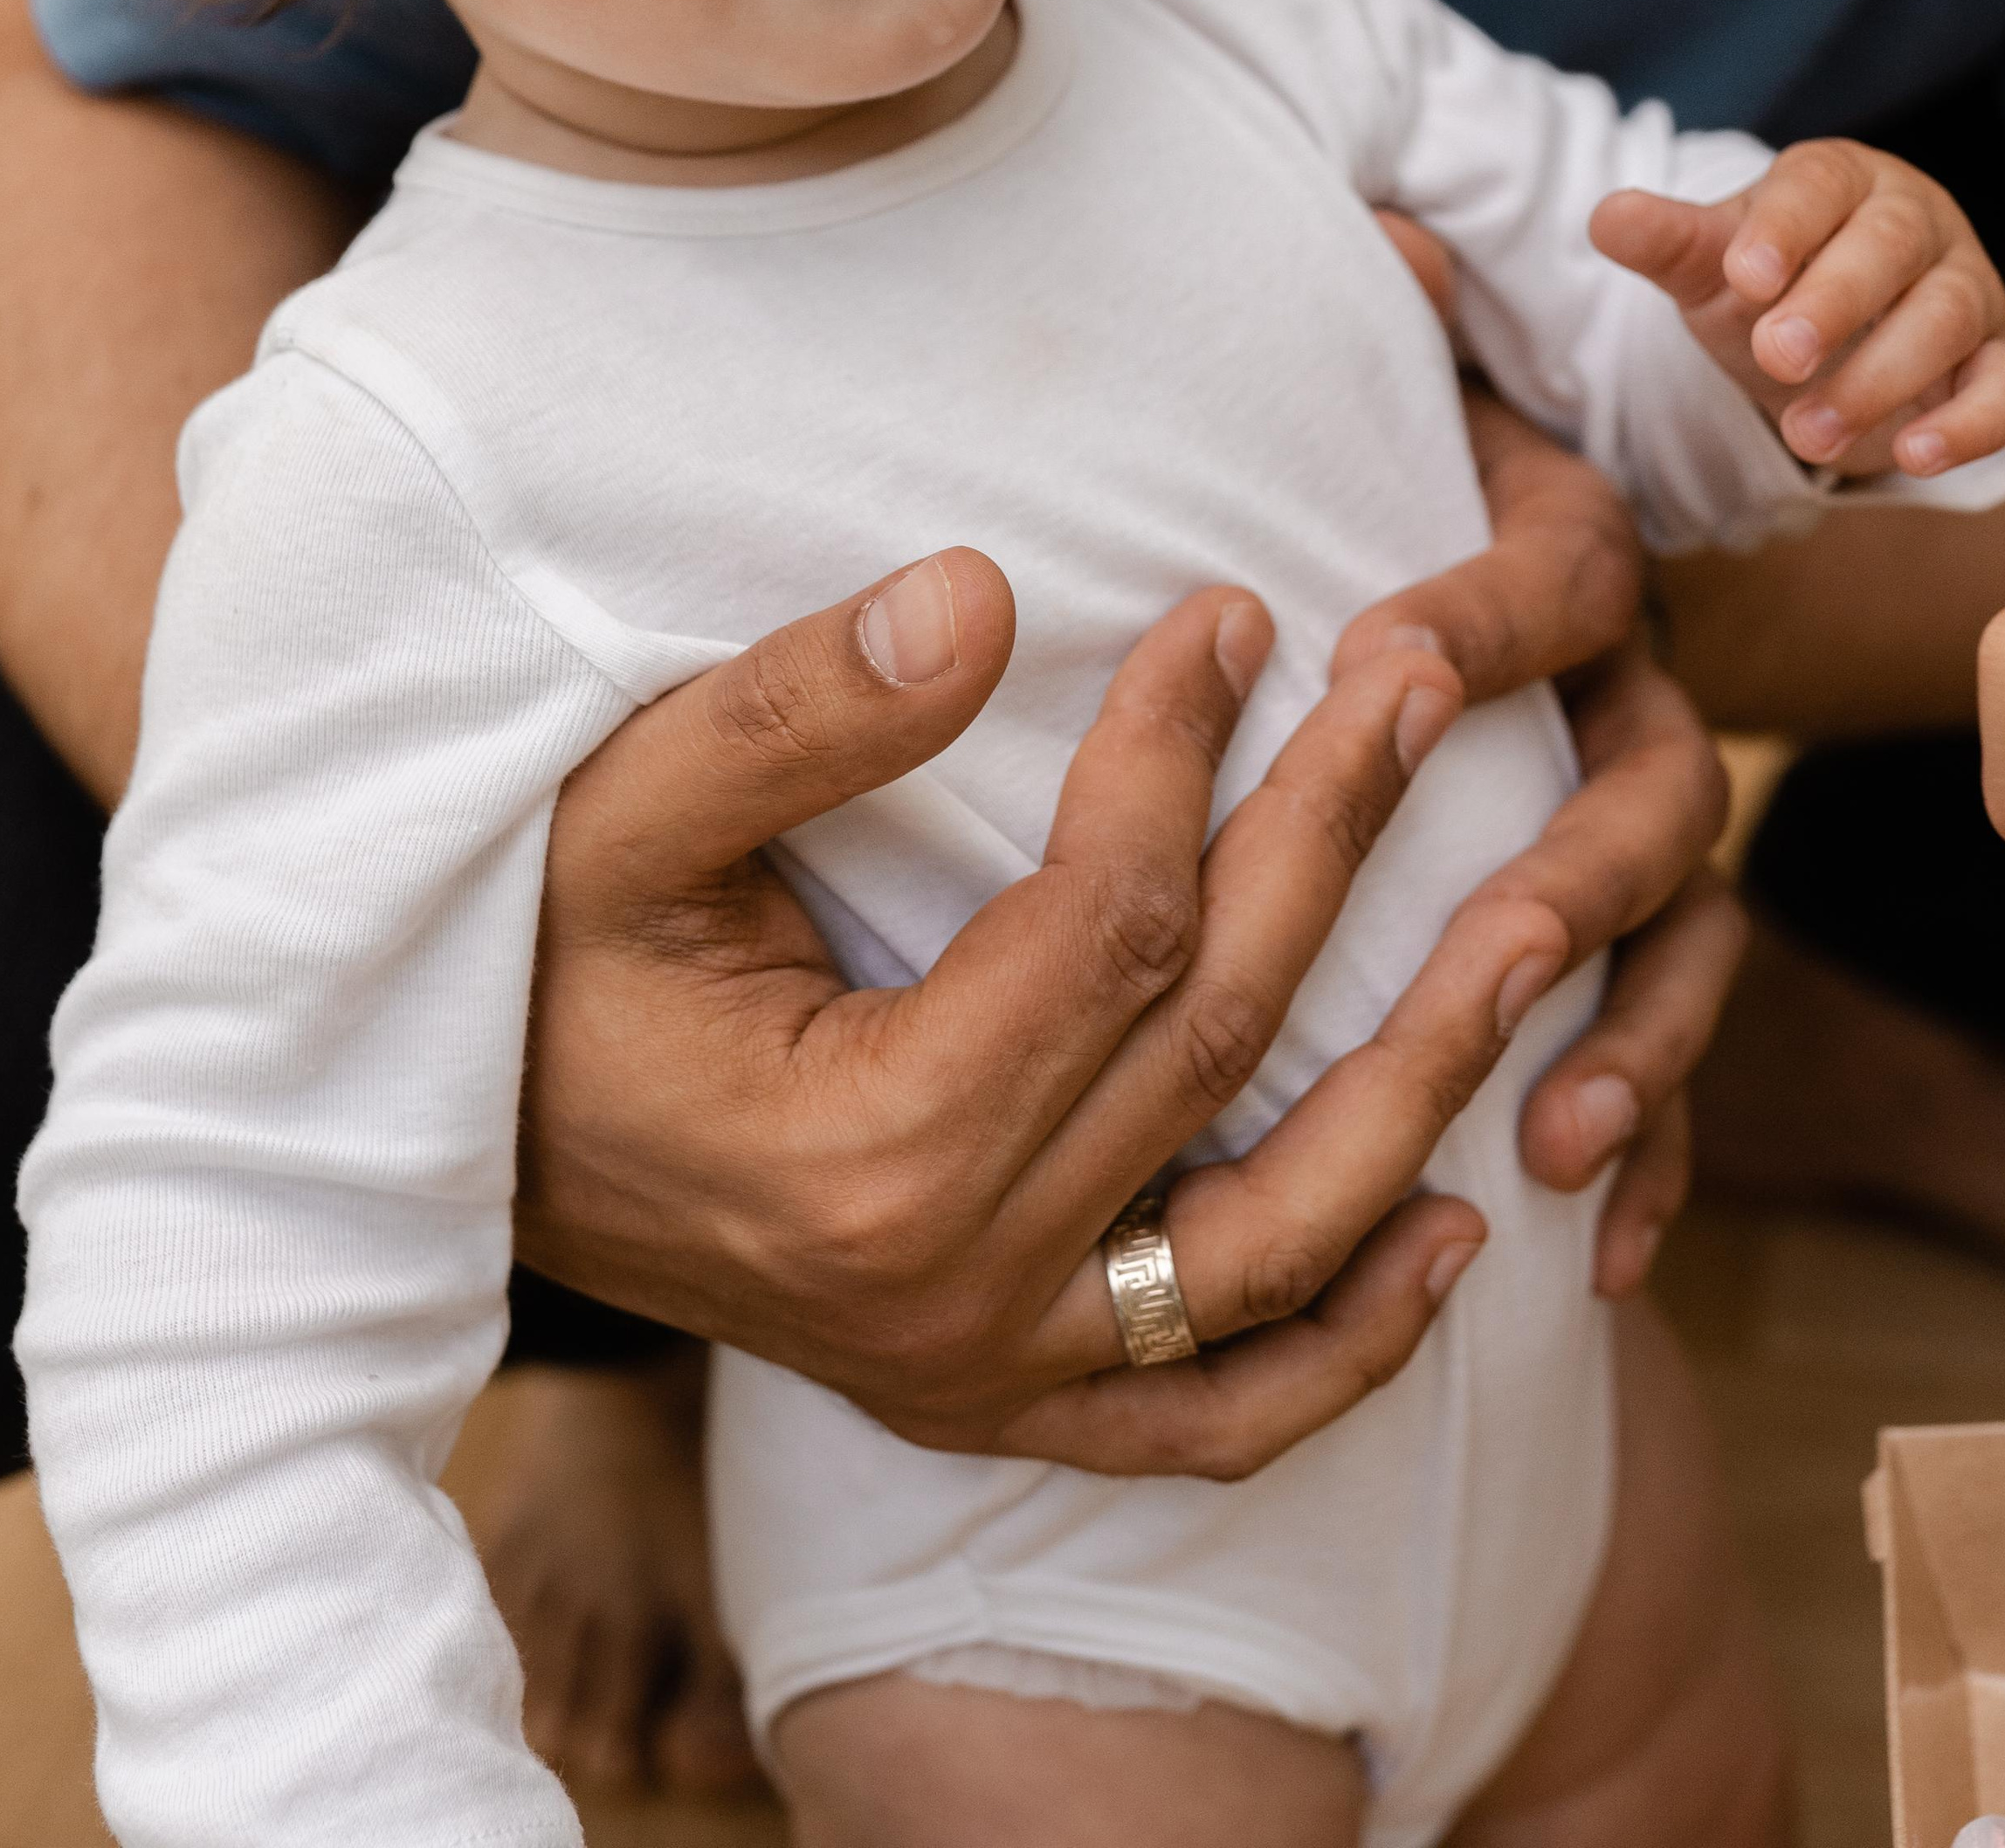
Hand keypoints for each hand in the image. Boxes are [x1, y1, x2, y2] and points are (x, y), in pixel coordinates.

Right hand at [521, 556, 1536, 1480]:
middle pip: (1213, 1041)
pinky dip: (1351, 1345)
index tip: (1238, 611)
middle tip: (1415, 683)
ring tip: (1531, 927)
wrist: (472, 1155)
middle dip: (1330, 841)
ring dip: (1418, 1079)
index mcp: (868, 1144)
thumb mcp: (623, 814)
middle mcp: (953, 1288)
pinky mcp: (1005, 1402)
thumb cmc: (546, 963)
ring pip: (1271, 1238)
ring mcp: (991, 1367)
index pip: (1107, 920)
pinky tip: (1460, 1233)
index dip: (1191, 752)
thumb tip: (984, 594)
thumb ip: (795, 710)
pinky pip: (1217, 1411)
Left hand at [1348, 220, 1747, 1298]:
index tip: (1377, 660)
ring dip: (1628, 1043)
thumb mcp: (1410, 388)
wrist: (1505, 551)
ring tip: (1549, 1137)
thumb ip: (1402, 317)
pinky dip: (1652, 1149)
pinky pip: (1675, 1059)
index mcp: (1576, 560)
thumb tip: (1387, 225)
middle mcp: (1639, 695)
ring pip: (1684, 943)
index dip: (1477, 612)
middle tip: (1493, 947)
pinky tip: (1604, 1250)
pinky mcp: (1642, 940)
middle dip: (1577, 874)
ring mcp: (1651, 830)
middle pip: (1652, 787)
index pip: (1550, 579)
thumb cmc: (1417, 473)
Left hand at [1591, 137, 2004, 480]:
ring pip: (1947, 317)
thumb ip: (1668, 244)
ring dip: (1879, 378)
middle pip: (1891, 246)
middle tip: (1776, 356)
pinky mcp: (1996, 360)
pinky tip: (1914, 455)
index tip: (1742, 279)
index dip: (1784, 229)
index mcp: (1839, 180)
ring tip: (1806, 433)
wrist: (1823, 343)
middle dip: (1834, 301)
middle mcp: (1914, 221)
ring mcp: (1965, 288)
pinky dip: (1972, 423)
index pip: (1818, 187)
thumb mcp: (1710, 269)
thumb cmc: (1767, 287)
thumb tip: (1605, 216)